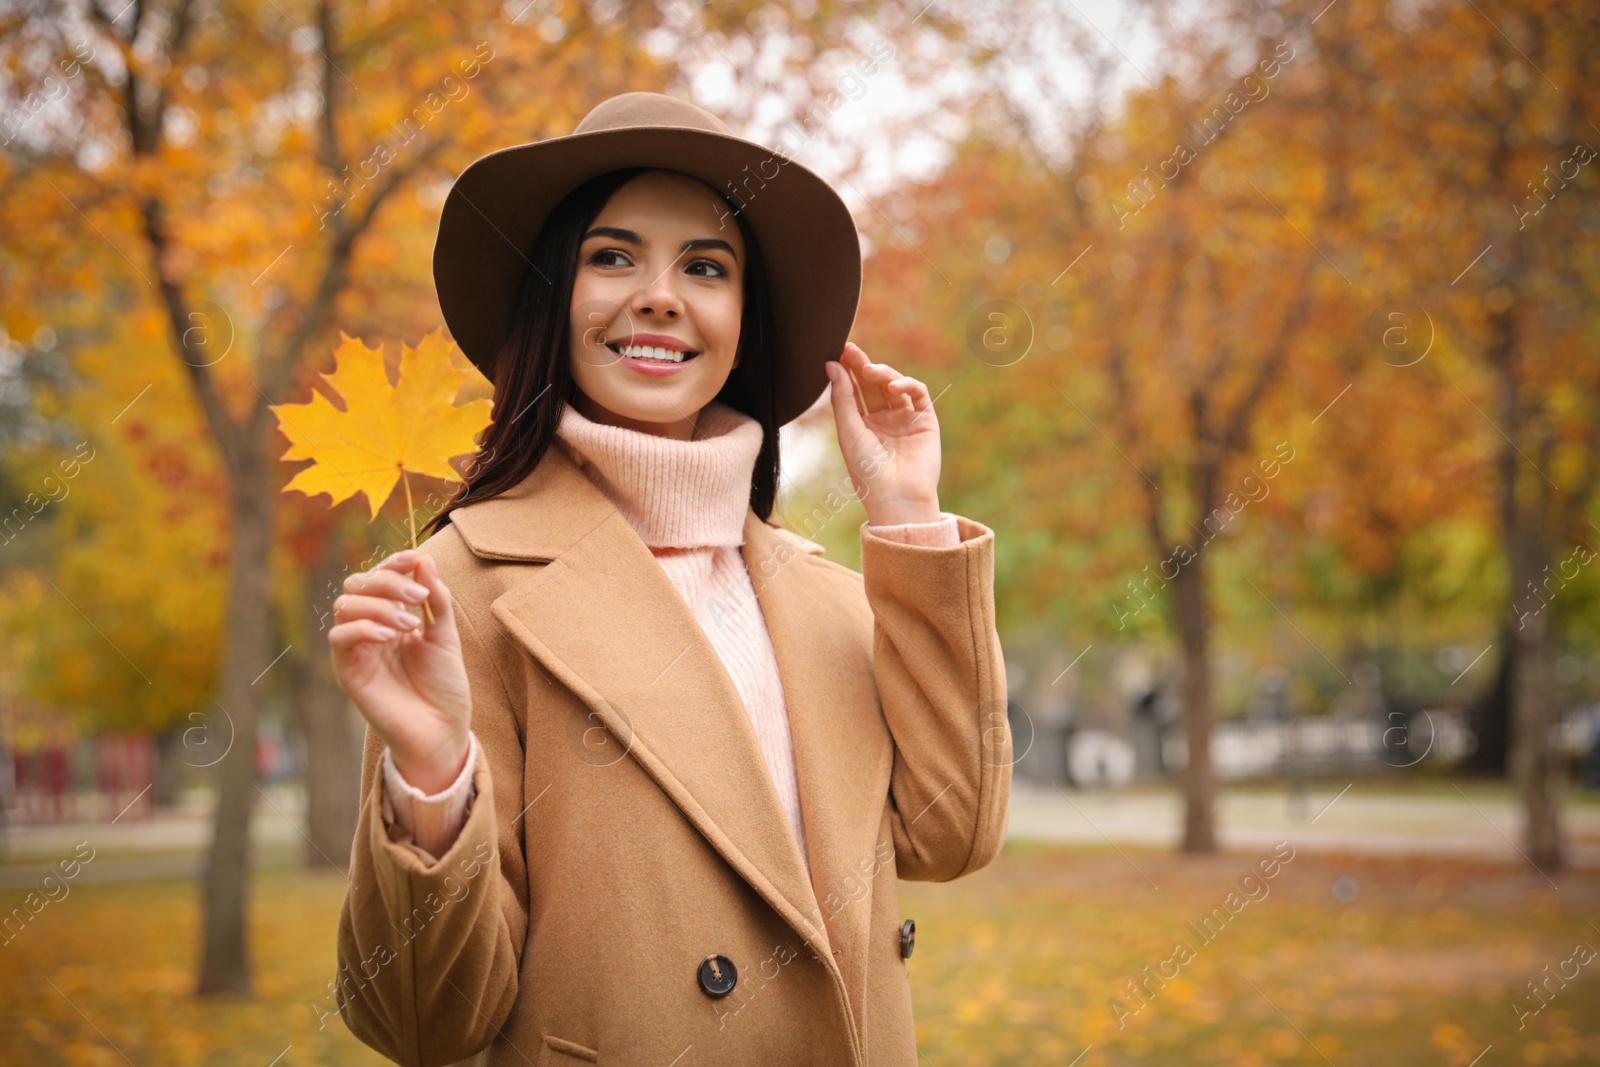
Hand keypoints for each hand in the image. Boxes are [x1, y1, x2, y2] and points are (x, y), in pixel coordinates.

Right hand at [328, 549, 471, 793]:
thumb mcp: (446, 636)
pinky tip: (390, 636)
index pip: (378, 578)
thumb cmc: (445, 687)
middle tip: (418, 597)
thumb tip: (424, 559)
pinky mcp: (348, 672)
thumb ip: (435, 599)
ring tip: (410, 625)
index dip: (392, 563)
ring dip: (379, 605)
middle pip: (357, 585)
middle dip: (387, 581)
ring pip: (345, 606)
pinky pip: (338, 637)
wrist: (443, 731)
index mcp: (392, 618)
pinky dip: (363, 627)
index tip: (414, 558)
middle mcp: (370, 630)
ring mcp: (357, 650)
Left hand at [824, 342, 941, 524]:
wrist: (897, 497)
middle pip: (872, 384)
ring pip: (895, 385)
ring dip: (883, 373)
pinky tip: (893, 385)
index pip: (854, 390)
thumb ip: (842, 397)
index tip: (838, 351)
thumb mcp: (848, 431)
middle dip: (862, 365)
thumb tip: (832, 364)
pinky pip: (917, 394)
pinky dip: (907, 384)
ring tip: (870, 370)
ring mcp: (905, 419)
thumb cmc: (867, 471)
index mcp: (863, 425)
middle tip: (850, 349)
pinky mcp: (925, 420)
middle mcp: (884, 420)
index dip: (847, 370)